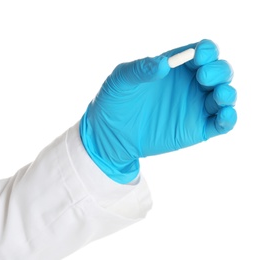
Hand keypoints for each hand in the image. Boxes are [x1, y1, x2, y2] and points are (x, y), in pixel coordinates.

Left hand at [80, 39, 236, 183]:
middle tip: (203, 76)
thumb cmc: (114, 101)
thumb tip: (164, 64)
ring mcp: (194, 107)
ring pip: (225, 96)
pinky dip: (229, 119)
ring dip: (227, 93)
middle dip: (218, 70)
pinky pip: (220, 123)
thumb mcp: (121, 80)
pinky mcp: (196, 129)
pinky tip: (225, 116)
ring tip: (218, 95)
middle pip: (219, 71)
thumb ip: (141, 69)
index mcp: (175, 67)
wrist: (109, 133)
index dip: (206, 51)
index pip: (202, 52)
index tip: (198, 55)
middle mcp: (189, 85)